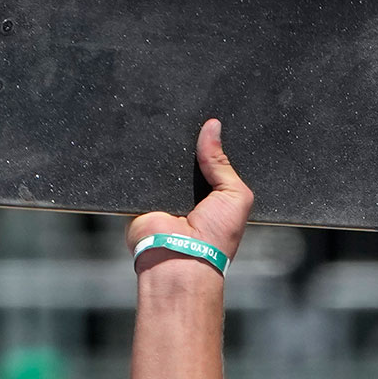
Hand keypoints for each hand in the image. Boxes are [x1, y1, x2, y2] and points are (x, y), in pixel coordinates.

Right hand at [126, 118, 254, 272]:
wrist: (180, 258)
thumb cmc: (215, 238)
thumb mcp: (236, 196)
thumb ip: (224, 163)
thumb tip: (213, 128)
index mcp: (214, 196)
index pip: (212, 161)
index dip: (212, 143)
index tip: (211, 120)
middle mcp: (189, 195)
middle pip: (186, 157)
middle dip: (189, 143)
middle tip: (191, 125)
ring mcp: (163, 194)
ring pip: (163, 160)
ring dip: (166, 150)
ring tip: (170, 134)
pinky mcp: (141, 195)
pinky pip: (141, 169)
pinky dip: (144, 159)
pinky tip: (150, 147)